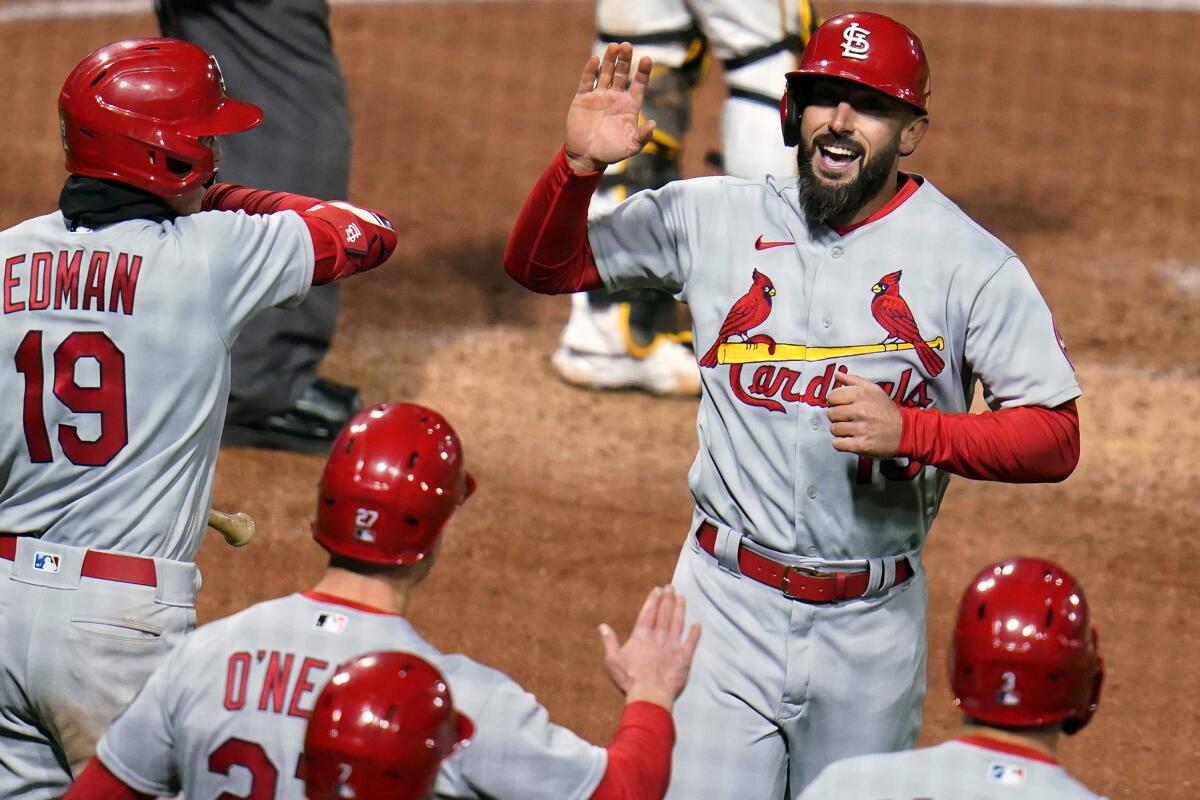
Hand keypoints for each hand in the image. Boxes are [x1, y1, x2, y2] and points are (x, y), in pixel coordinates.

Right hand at [565, 43, 655, 174]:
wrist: (587, 156)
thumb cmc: (612, 152)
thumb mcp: (631, 146)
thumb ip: (643, 136)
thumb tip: (653, 124)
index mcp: (629, 105)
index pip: (639, 84)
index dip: (643, 71)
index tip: (647, 59)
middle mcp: (615, 97)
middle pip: (622, 73)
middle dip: (625, 60)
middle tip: (627, 46)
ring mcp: (599, 96)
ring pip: (606, 72)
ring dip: (609, 59)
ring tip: (614, 46)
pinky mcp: (583, 98)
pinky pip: (588, 81)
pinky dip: (590, 70)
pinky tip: (595, 60)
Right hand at [598, 585, 700, 710]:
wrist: (650, 695)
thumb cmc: (630, 679)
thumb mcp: (613, 660)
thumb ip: (609, 642)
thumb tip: (602, 626)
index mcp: (641, 636)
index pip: (648, 613)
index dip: (653, 600)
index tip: (657, 590)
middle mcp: (658, 636)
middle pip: (664, 613)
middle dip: (668, 598)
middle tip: (671, 587)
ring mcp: (673, 646)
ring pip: (678, 622)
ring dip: (680, 608)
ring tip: (682, 597)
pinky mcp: (684, 657)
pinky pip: (691, 642)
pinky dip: (695, 632)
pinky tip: (697, 624)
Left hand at [826, 371, 902, 457]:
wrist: (905, 430)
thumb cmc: (886, 409)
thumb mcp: (874, 389)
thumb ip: (854, 380)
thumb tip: (837, 374)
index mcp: (861, 395)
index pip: (832, 397)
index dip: (834, 402)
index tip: (841, 406)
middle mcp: (860, 410)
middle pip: (831, 414)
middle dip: (837, 417)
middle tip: (847, 419)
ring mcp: (861, 429)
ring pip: (834, 429)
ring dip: (840, 431)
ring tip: (851, 429)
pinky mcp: (862, 445)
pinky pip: (838, 444)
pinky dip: (841, 443)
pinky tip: (849, 440)